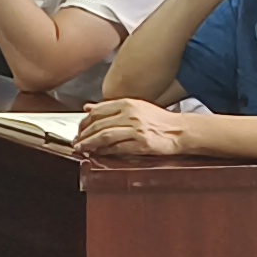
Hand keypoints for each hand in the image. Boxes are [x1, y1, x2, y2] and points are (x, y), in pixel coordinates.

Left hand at [75, 97, 192, 160]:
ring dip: (90, 143)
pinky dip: (105, 151)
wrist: (180, 130)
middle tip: (76, 142)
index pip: (97, 111)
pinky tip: (99, 153)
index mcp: (127, 103)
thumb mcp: (135, 106)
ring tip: (82, 148)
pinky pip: (118, 148)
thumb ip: (111, 107)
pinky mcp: (142, 144)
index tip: (79, 129)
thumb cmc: (158, 119)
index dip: (84, 121)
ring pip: (104, 136)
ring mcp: (136, 129)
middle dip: (83, 134)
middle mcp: (130, 114)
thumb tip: (88, 107)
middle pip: (98, 124)